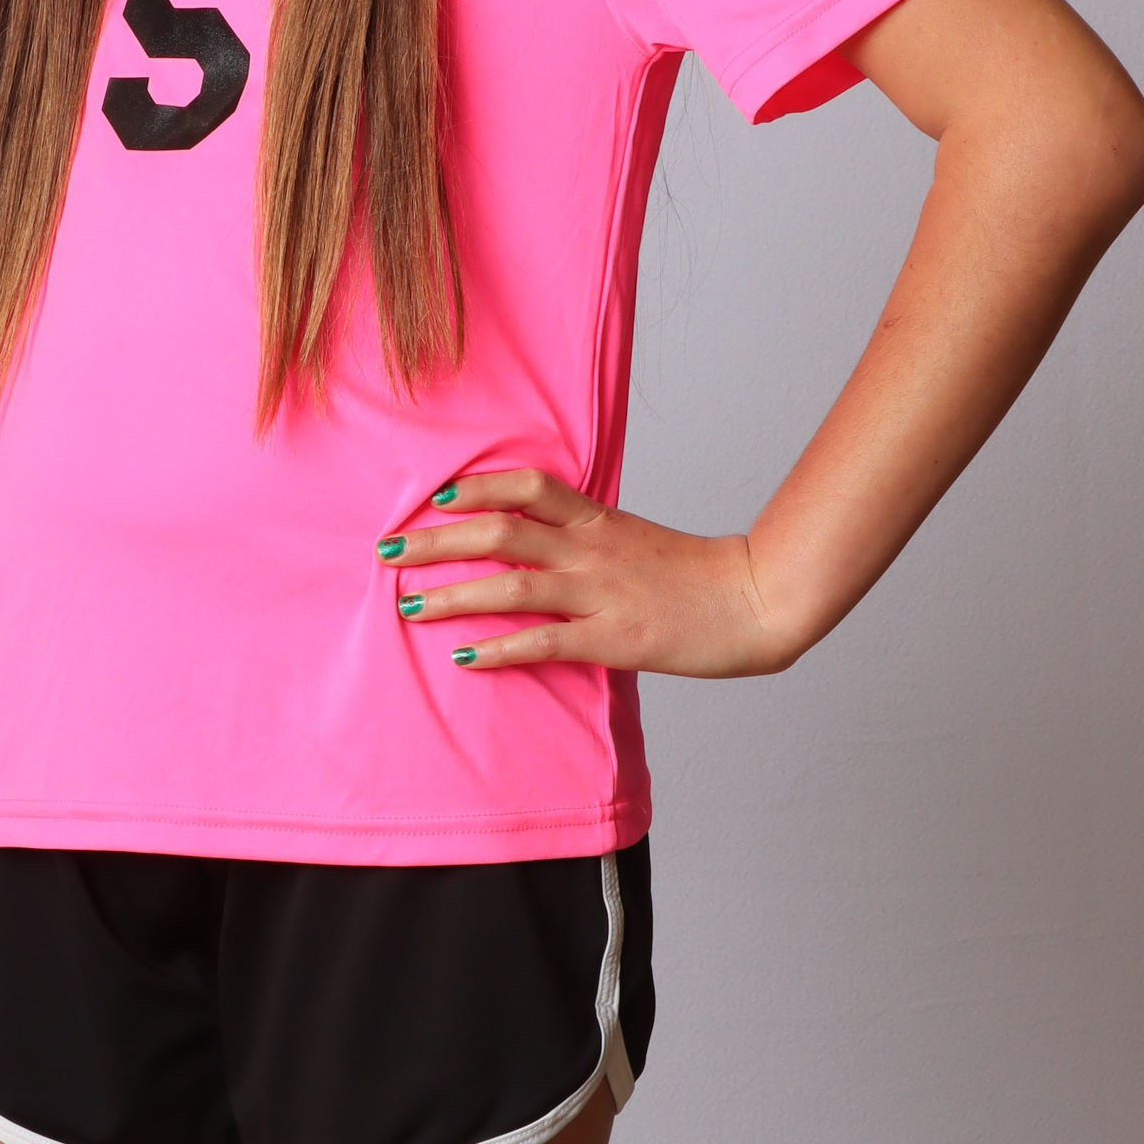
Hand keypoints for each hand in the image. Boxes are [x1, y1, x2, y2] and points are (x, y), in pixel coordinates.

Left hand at [380, 471, 799, 678]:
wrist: (754, 599)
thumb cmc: (695, 575)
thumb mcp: (635, 539)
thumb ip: (588, 537)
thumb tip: (539, 541)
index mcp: (598, 520)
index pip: (527, 486)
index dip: (476, 487)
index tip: (434, 498)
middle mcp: (591, 549)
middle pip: (500, 531)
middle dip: (437, 541)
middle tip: (388, 550)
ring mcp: (601, 593)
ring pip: (511, 584)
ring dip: (453, 594)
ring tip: (409, 605)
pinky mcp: (614, 639)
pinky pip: (544, 642)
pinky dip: (499, 649)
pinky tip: (463, 657)